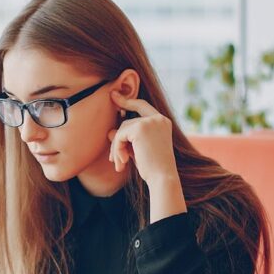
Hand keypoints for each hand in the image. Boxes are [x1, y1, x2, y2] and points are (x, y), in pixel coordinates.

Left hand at [108, 91, 186, 221]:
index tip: (114, 95)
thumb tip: (110, 132)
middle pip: (127, 122)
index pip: (142, 106)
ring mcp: (150, 122)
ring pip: (121, 130)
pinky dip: (117, 149)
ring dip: (117, 148)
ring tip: (120, 164)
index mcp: (162, 122)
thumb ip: (126, 139)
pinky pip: (119, 135)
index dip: (127, 101)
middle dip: (118, 141)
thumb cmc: (153, 168)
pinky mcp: (140, 128)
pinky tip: (123, 162)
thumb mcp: (138, 150)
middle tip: (113, 159)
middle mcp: (158, 119)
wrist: (162, 178)